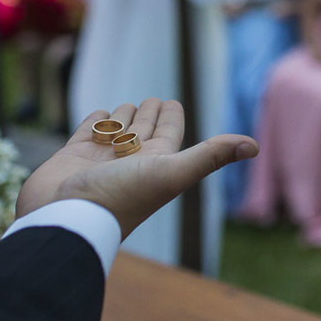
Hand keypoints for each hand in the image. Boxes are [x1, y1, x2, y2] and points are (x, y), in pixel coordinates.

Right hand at [16, 98, 256, 239]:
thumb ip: (211, 157)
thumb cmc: (120, 197)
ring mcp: (100, 158)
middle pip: (143, 129)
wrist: (66, 219)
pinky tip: (100, 114)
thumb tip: (254, 146)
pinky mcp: (71, 157)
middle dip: (148, 113)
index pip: (168, 132)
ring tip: (128, 108)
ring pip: (116, 129)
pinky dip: (95, 121)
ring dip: (122, 116)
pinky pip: (88, 132)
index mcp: (156, 162)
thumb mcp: (172, 173)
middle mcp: (129, 160)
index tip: (172, 102)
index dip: (171, 116)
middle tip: (153, 101)